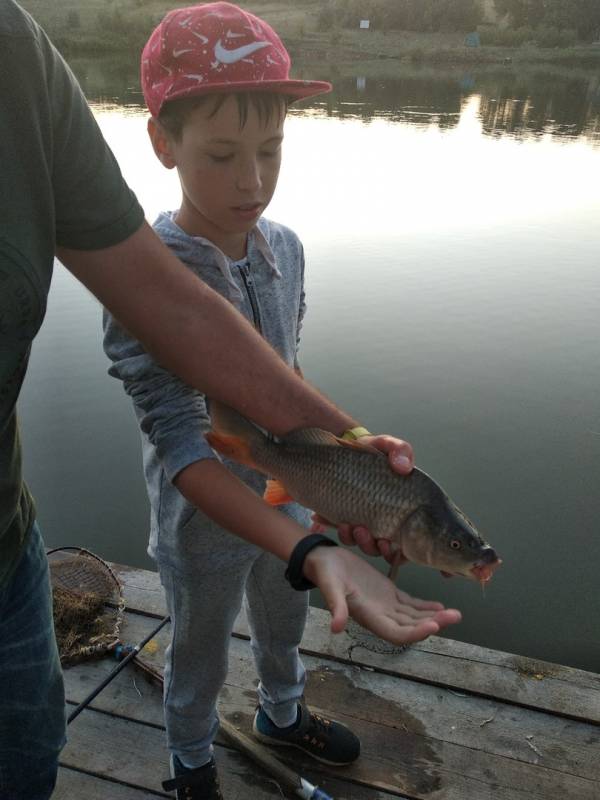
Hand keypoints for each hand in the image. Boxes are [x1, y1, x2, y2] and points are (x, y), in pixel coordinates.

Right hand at [303, 545, 461, 643]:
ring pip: (414, 617)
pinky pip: (410, 604)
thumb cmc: (325, 572)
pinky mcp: (388, 593)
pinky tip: (440, 606)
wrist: (322, 560)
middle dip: (433, 623)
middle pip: (411, 627)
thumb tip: (336, 628)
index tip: (433, 626)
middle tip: (454, 616)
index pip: (396, 634)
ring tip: (455, 614)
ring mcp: (385, 605)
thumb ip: (335, 606)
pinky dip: (425, 607)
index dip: (415, 633)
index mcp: (368, 617)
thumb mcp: (330, 586)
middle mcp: (380, 615)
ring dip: (434, 617)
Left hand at [311, 432, 413, 562]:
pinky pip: (338, 529)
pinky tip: (321, 517)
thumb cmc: (369, 451)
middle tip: (361, 530)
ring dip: (352, 539)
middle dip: (370, 546)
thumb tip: (404, 466)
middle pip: (381, 547)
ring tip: (346, 526)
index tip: (386, 542)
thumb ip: (399, 450)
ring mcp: (361, 519)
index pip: (405, 541)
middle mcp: (383, 519)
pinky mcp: (341, 516)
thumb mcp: (385, 445)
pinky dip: (330, 526)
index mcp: (400, 509)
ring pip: (359, 542)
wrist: (340, 447)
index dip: (397, 550)